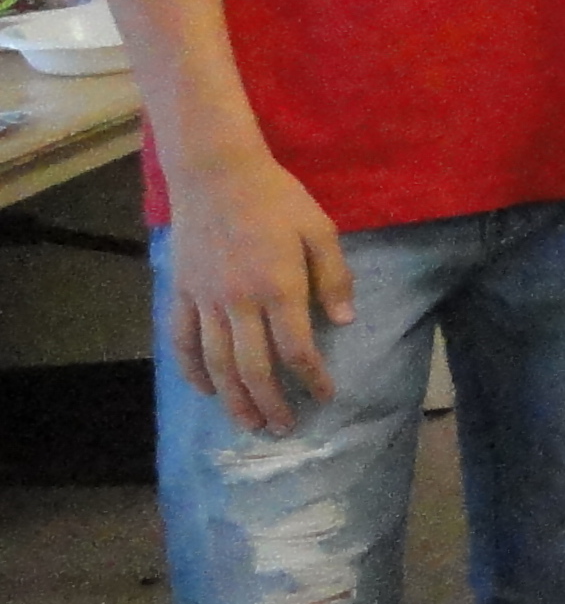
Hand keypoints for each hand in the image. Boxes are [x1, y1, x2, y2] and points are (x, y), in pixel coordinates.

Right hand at [163, 146, 353, 431]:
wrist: (216, 173)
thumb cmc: (276, 198)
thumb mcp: (320, 229)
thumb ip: (334, 277)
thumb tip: (345, 321)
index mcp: (279, 287)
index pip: (296, 348)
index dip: (311, 378)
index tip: (324, 396)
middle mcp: (239, 301)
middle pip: (253, 367)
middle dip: (270, 403)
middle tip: (283, 429)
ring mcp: (205, 299)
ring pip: (216, 363)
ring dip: (232, 399)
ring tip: (248, 424)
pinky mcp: (181, 291)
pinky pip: (181, 340)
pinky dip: (192, 370)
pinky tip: (205, 390)